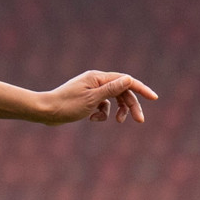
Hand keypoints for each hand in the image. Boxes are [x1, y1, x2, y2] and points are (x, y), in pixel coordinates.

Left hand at [35, 70, 155, 124]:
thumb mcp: (92, 99)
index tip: (154, 98)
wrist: (46, 111)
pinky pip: (102, 106)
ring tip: (117, 121)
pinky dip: (101, 114)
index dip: (141, 89)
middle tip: (139, 120)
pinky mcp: (87, 99)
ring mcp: (91, 90)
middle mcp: (96, 81)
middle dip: (131, 105)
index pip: (126, 80)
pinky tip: (93, 119)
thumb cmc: (67, 105)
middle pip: (121, 92)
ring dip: (117, 111)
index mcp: (99, 78)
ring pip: (113, 100)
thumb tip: (129, 80)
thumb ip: (112, 89)